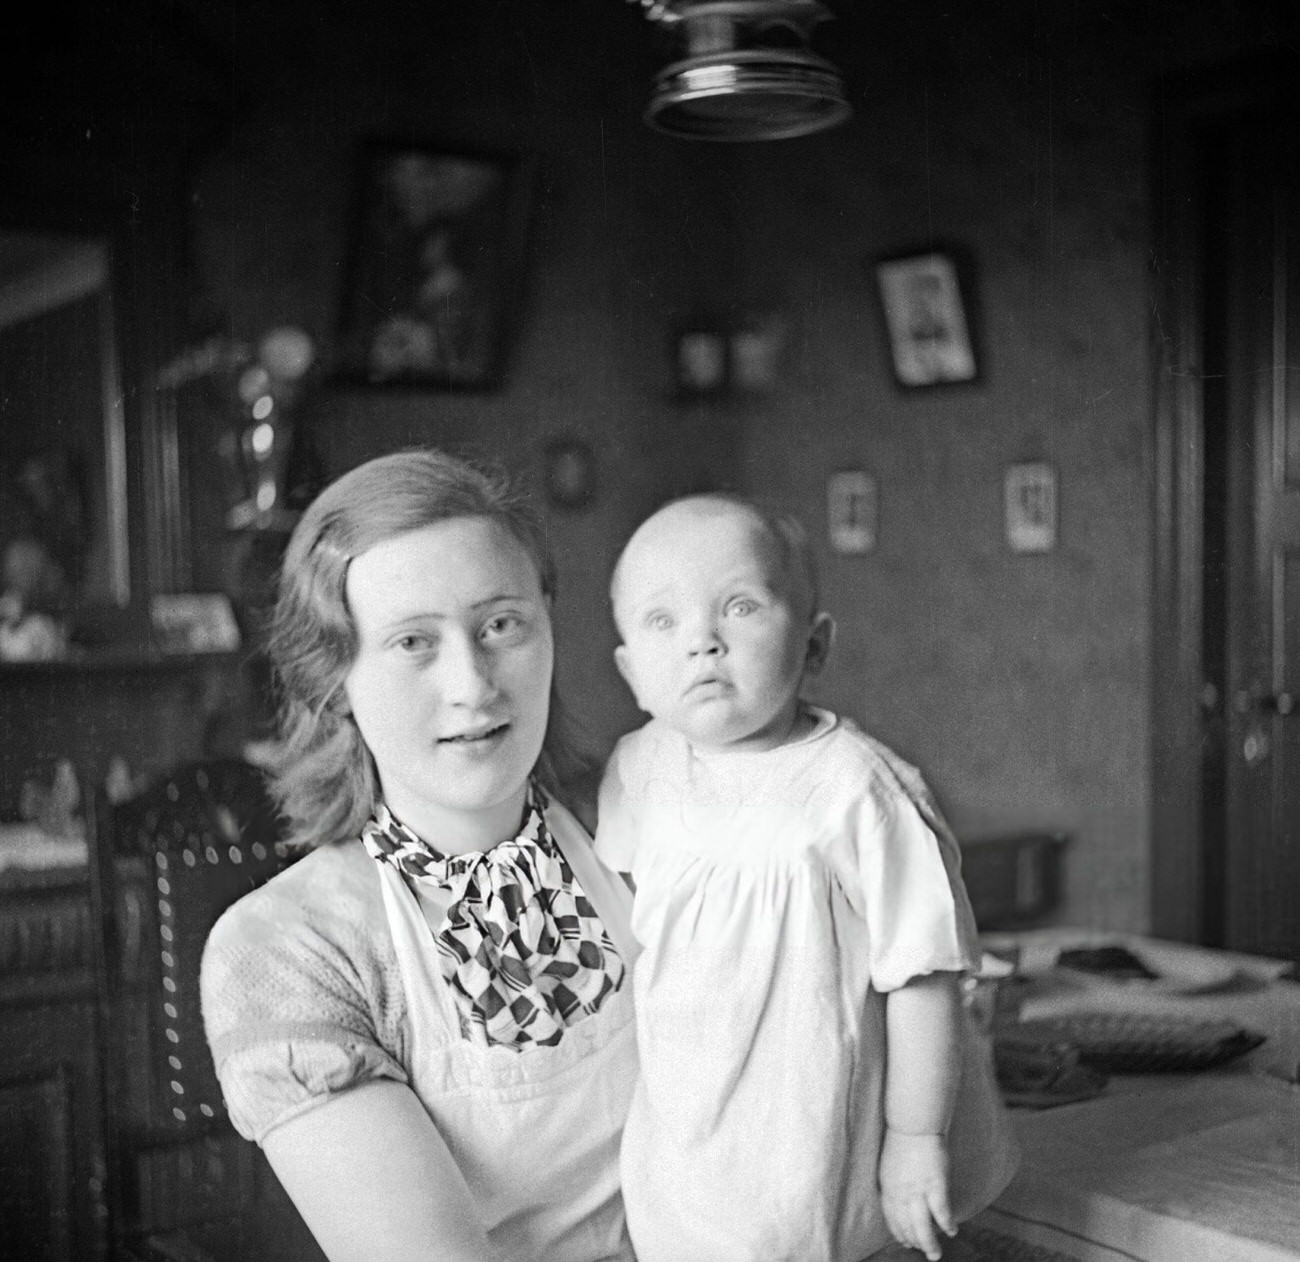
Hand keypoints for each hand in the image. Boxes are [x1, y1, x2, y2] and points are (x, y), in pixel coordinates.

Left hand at [879, 1128, 955, 1260]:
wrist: (914, 1125)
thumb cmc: (902, 1141)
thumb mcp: (890, 1166)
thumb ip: (893, 1185)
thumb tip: (899, 1199)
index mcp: (888, 1187)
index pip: (892, 1218)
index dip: (899, 1233)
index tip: (905, 1242)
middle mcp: (901, 1194)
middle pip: (907, 1227)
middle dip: (915, 1242)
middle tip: (924, 1251)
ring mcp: (918, 1191)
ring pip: (922, 1227)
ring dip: (929, 1244)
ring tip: (935, 1254)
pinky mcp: (936, 1186)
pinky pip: (941, 1213)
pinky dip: (946, 1225)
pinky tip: (951, 1231)